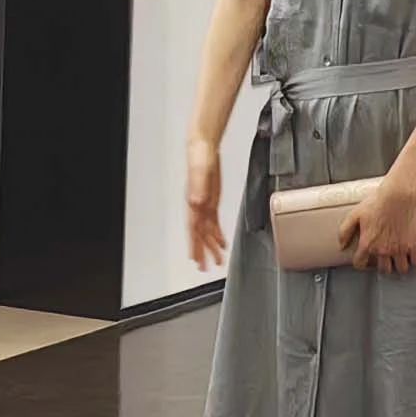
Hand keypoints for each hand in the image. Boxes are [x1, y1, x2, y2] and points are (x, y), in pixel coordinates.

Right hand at [186, 138, 226, 271]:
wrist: (203, 148)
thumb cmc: (200, 157)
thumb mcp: (201, 172)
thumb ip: (199, 187)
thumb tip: (197, 202)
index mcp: (193, 202)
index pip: (194, 229)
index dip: (194, 245)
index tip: (196, 259)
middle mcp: (197, 207)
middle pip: (199, 235)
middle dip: (202, 252)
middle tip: (205, 268)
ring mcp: (204, 205)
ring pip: (207, 232)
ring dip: (211, 247)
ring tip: (217, 262)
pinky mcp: (211, 201)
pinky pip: (213, 223)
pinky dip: (218, 235)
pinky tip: (222, 243)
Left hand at [352, 164, 415, 274]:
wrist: (399, 194)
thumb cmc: (378, 201)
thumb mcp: (355, 214)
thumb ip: (344, 231)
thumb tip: (342, 245)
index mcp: (368, 243)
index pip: (360, 263)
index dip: (361, 263)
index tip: (365, 260)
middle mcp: (383, 250)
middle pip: (383, 269)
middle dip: (383, 265)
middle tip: (384, 259)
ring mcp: (400, 249)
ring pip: (401, 269)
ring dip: (399, 265)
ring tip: (399, 259)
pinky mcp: (414, 244)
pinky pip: (415, 261)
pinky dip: (414, 260)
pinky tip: (411, 254)